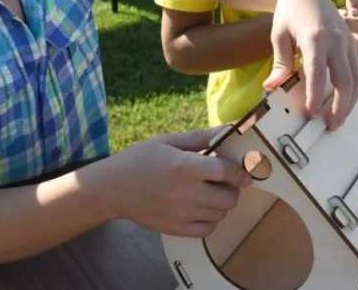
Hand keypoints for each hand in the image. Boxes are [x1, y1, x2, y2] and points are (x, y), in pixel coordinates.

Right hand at [101, 128, 249, 236]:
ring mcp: (182, 214)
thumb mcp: (169, 141)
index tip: (244, 172)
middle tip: (223, 182)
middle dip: (232, 188)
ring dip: (221, 204)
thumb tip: (229, 130)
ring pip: (220, 214)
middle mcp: (186, 192)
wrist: (113, 188)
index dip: (241, 172)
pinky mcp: (176, 229)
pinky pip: (207, 229)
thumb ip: (200, 137)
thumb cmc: (140, 159)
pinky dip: (211, 220)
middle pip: (229, 197)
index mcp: (185, 166)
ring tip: (209, 193)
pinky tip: (201, 209)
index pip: (227, 172)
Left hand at [262, 0, 357, 129]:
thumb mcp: (279, 36)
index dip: (315, 95)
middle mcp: (336, 40)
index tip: (311, 114)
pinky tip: (346, 102)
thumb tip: (271, 87)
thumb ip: (279, 64)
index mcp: (315, 38)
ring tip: (338, 119)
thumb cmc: (289, 13)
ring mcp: (348, 41)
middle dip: (339, 106)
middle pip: (344, 79)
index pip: (318, 72)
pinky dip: (355, 89)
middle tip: (330, 125)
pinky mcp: (353, 43)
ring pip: (357, 78)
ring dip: (350, 102)